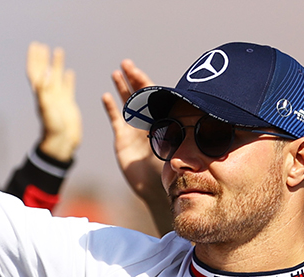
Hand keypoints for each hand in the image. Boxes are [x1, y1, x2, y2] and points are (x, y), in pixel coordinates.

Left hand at [27, 42, 81, 162]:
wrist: (62, 143)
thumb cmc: (52, 128)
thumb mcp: (46, 107)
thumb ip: (45, 89)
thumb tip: (47, 71)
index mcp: (41, 93)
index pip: (36, 72)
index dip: (34, 59)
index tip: (35, 46)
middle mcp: (49, 93)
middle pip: (44, 71)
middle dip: (43, 58)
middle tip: (42, 45)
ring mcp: (58, 98)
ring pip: (57, 77)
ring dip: (56, 64)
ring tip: (58, 51)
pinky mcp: (68, 104)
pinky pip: (68, 88)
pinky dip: (68, 79)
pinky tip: (69, 72)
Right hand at [101, 60, 171, 234]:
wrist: (153, 186)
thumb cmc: (167, 167)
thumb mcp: (175, 146)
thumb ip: (179, 132)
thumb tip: (196, 118)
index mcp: (160, 119)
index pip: (152, 95)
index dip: (144, 82)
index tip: (137, 71)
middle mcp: (147, 120)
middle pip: (139, 94)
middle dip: (133, 78)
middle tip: (126, 63)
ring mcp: (134, 128)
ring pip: (127, 103)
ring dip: (122, 88)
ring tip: (117, 73)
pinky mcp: (122, 138)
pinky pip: (116, 119)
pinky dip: (111, 108)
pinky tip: (106, 96)